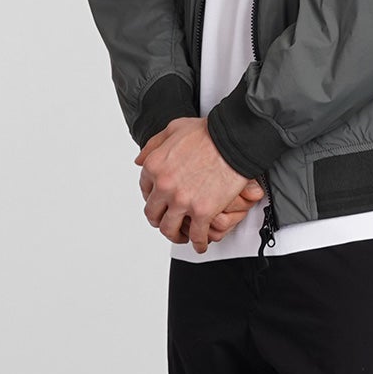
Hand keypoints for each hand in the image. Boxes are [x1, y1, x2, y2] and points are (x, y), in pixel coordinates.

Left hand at [134, 117, 263, 252]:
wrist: (233, 139)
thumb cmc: (208, 132)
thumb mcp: (172, 129)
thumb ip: (153, 145)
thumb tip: (139, 161)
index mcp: (154, 167)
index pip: (145, 191)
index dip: (153, 198)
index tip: (160, 203)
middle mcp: (164, 186)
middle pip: (153, 214)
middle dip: (159, 220)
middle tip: (167, 222)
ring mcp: (182, 201)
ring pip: (169, 229)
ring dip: (175, 235)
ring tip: (182, 236)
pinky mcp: (202, 212)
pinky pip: (196, 235)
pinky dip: (198, 243)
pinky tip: (200, 244)